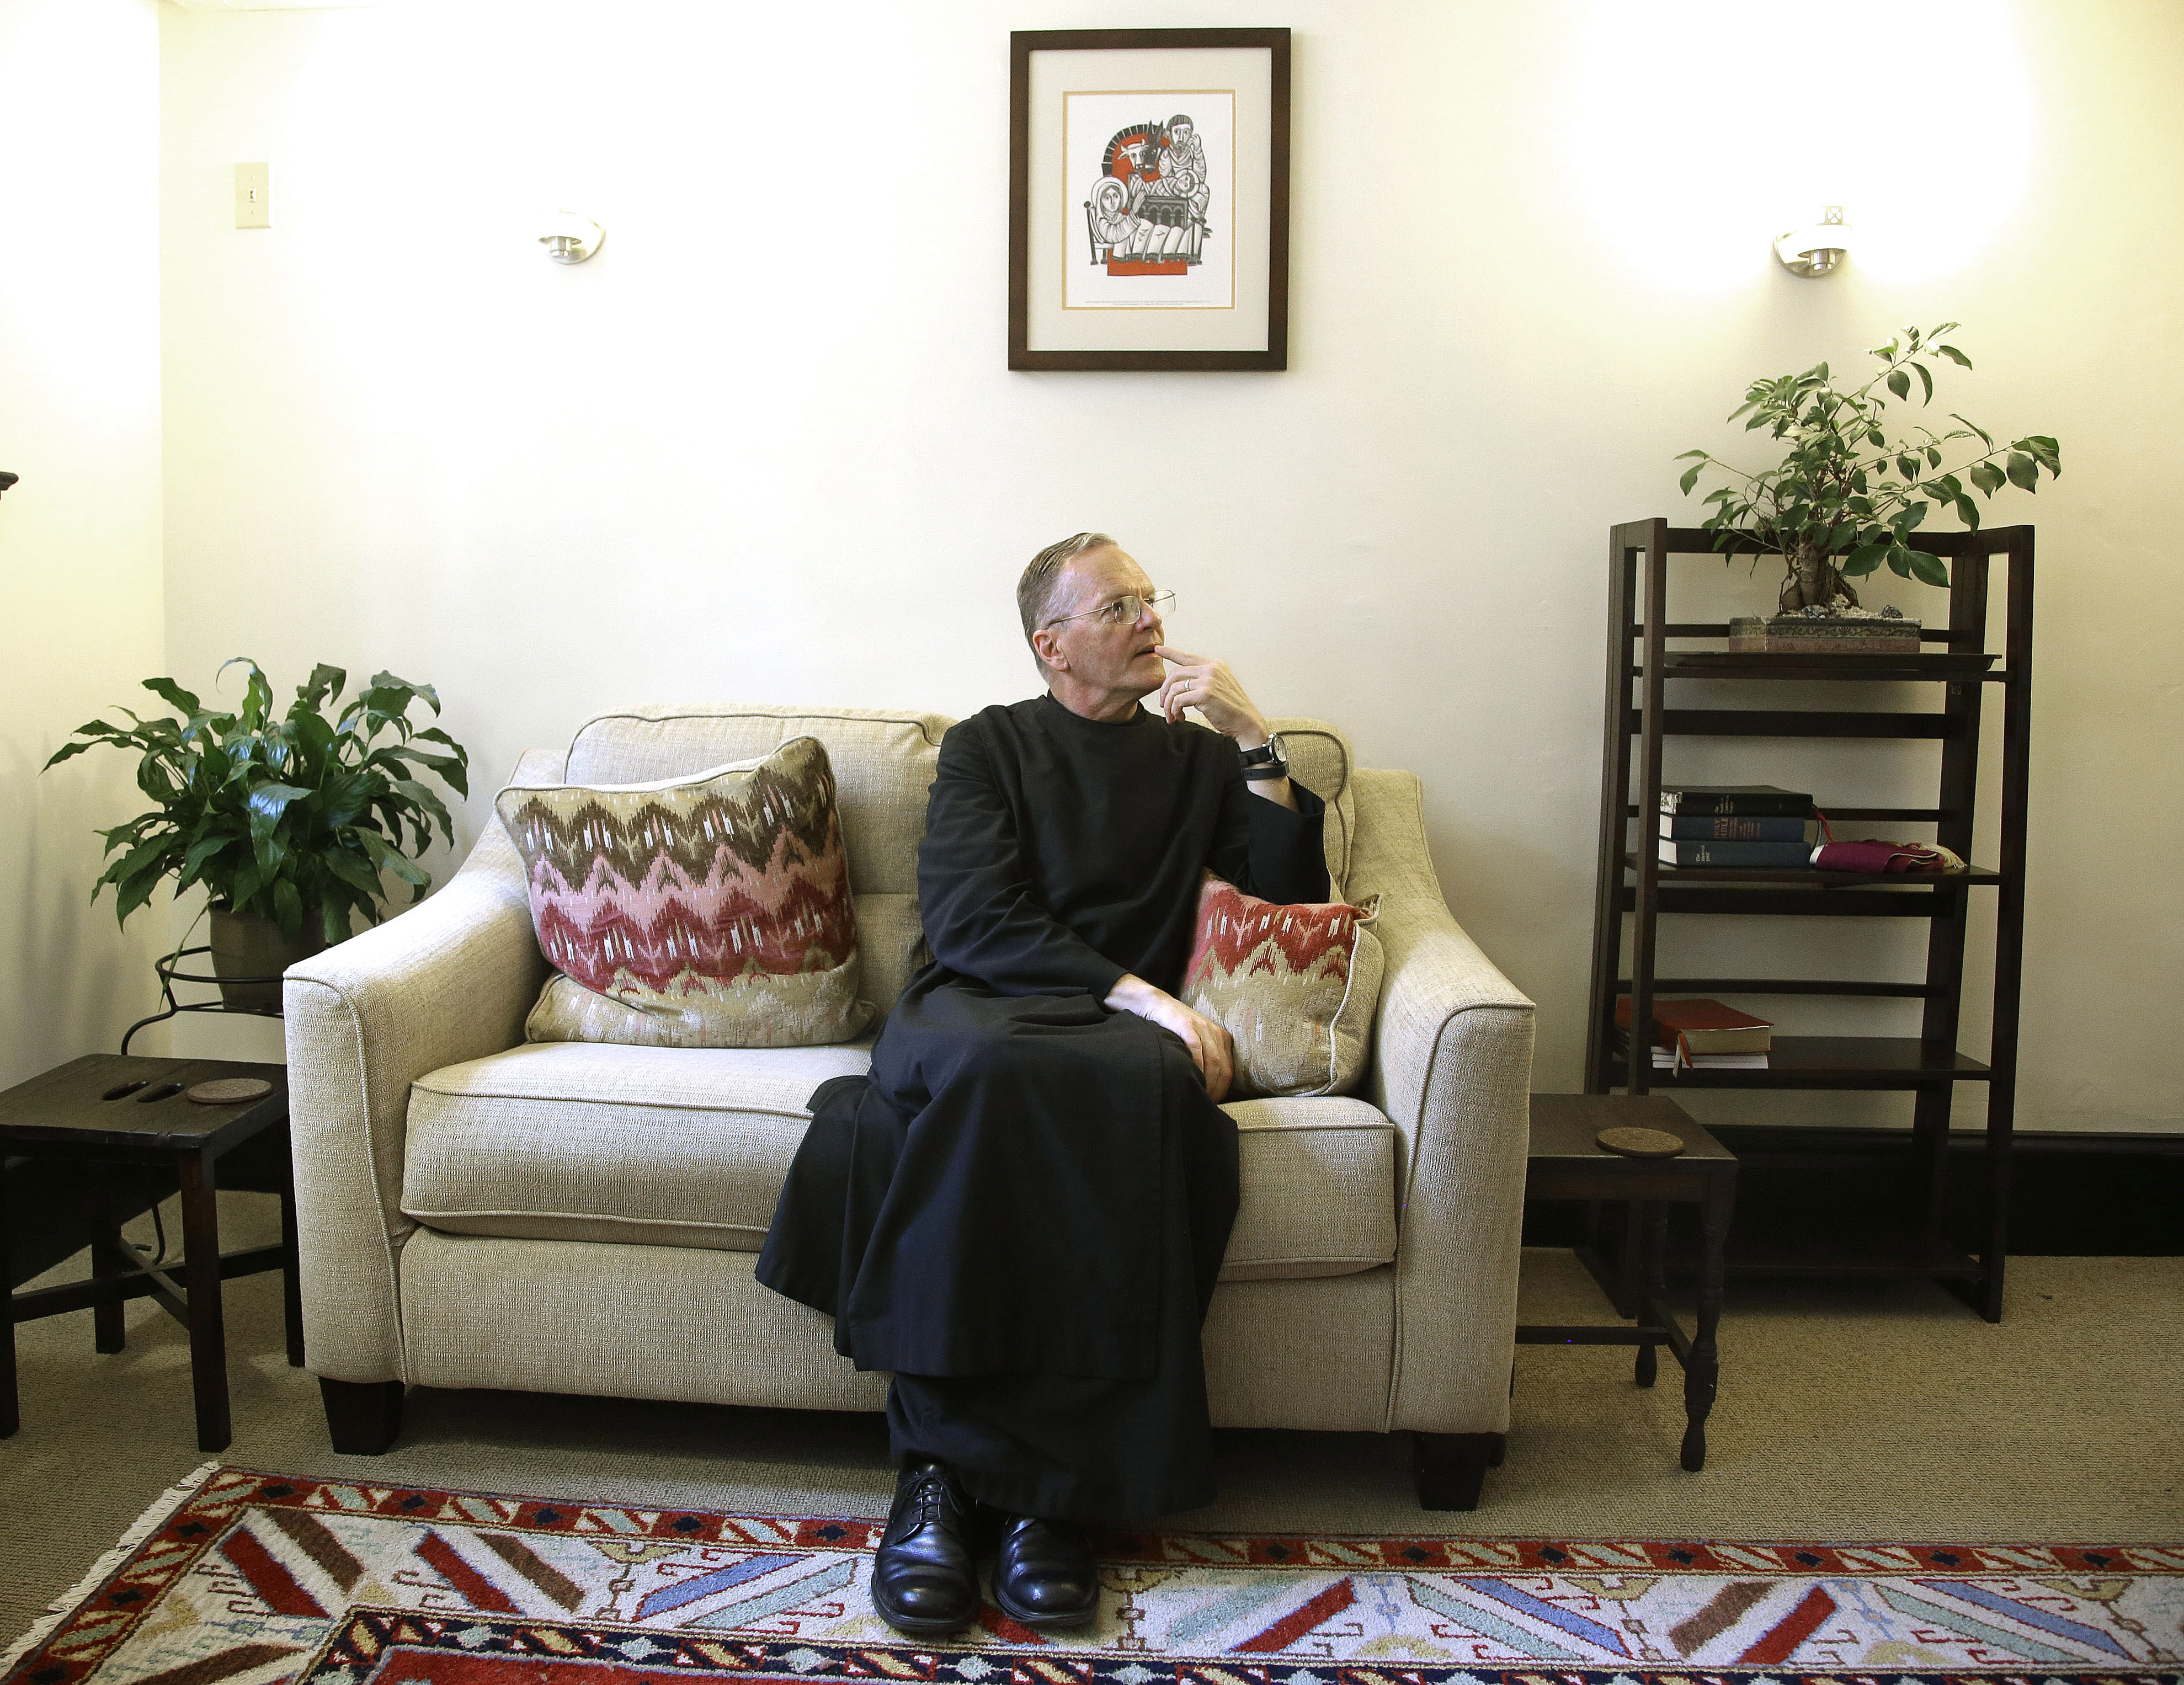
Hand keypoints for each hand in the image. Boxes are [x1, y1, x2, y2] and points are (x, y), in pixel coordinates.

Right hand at [1104, 973, 1234, 1102]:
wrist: (1158, 1005)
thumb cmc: (1176, 1030)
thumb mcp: (1197, 1042)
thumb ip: (1205, 1059)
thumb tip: (1208, 1090)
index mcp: (1222, 1038)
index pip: (1229, 1070)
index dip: (1223, 1090)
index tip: (1213, 1102)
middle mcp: (1216, 1032)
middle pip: (1223, 1067)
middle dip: (1215, 1089)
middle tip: (1205, 1103)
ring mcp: (1203, 1027)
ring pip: (1213, 1060)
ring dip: (1207, 1081)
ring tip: (1198, 1094)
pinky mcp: (1187, 1024)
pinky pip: (1196, 1048)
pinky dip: (1195, 1065)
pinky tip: (1190, 1076)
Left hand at [1154, 646, 1267, 744]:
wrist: (1246, 722)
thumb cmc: (1231, 709)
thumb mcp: (1219, 687)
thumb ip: (1203, 680)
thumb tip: (1181, 683)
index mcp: (1215, 664)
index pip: (1187, 657)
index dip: (1170, 653)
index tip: (1158, 650)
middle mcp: (1211, 668)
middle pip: (1175, 673)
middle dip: (1164, 691)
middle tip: (1163, 705)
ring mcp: (1208, 680)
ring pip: (1174, 688)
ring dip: (1169, 705)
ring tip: (1172, 716)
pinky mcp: (1205, 694)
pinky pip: (1178, 700)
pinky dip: (1175, 710)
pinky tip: (1179, 717)